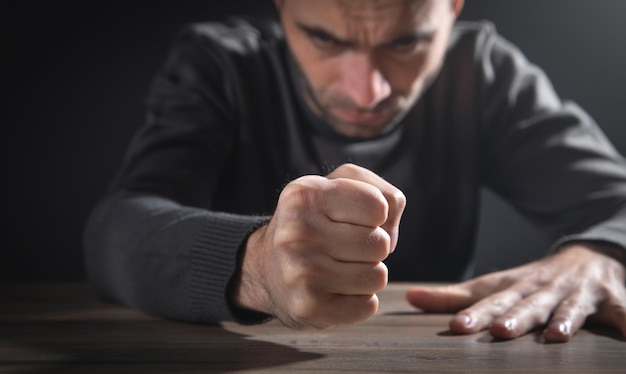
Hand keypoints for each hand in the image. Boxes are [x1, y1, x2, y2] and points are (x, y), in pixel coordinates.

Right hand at [233, 163, 405, 328]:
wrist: (266, 268)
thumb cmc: (315, 223)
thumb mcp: (341, 188)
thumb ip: (382, 193)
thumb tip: (391, 231)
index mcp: (305, 194)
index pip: (379, 206)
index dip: (376, 215)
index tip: (352, 219)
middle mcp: (296, 232)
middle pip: (381, 244)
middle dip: (372, 247)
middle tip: (344, 247)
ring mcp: (299, 272)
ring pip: (377, 277)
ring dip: (367, 274)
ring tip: (340, 268)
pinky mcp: (306, 307)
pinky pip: (367, 306)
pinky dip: (359, 300)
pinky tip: (334, 290)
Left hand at [406, 243, 625, 341]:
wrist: (590, 256)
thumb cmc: (534, 280)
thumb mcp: (496, 285)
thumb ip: (454, 296)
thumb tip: (409, 298)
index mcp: (515, 289)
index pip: (491, 301)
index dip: (474, 313)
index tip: (455, 328)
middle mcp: (543, 290)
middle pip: (527, 305)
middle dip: (514, 317)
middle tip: (500, 331)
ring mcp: (577, 295)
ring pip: (570, 308)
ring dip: (563, 320)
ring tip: (555, 335)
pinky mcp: (611, 299)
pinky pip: (622, 312)